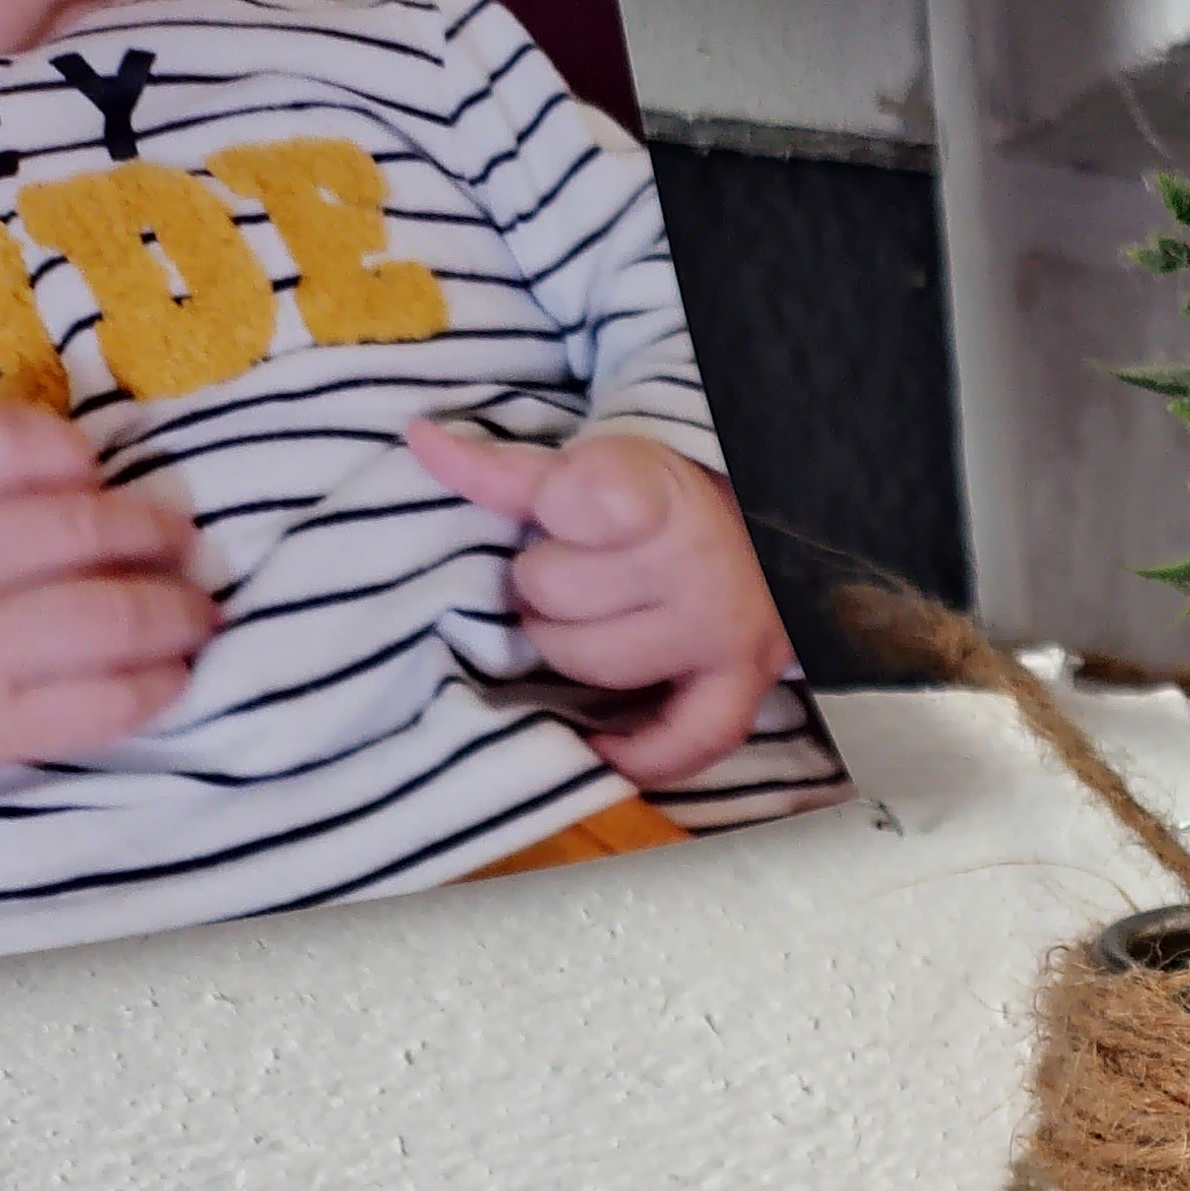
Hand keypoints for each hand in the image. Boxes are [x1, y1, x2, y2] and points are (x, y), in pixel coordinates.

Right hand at [0, 406, 214, 818]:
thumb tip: (93, 463)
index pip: (3, 444)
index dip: (70, 453)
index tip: (97, 470)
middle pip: (81, 533)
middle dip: (157, 536)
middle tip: (184, 546)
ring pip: (107, 619)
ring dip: (177, 612)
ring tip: (197, 611)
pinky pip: (101, 706)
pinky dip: (158, 685)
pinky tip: (174, 673)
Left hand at [405, 422, 790, 788]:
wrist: (771, 524)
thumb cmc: (668, 500)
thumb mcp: (598, 467)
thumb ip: (510, 470)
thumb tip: (418, 439)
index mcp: (663, 497)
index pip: (580, 500)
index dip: (554, 502)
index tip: (564, 499)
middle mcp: (699, 567)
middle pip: (555, 591)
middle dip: (548, 579)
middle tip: (576, 568)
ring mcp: (722, 633)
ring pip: (590, 662)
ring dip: (571, 644)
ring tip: (590, 620)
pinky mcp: (741, 686)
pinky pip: (685, 741)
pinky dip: (637, 751)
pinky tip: (598, 739)